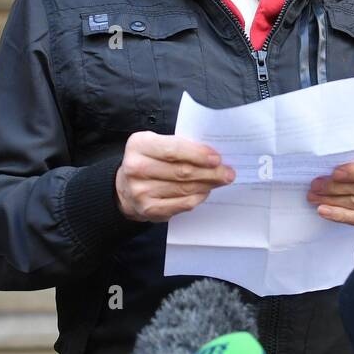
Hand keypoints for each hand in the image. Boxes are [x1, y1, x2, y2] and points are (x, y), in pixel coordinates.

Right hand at [115, 131, 234, 221]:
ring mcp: (141, 191)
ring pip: (184, 188)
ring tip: (222, 180)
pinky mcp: (149, 209)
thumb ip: (180, 145)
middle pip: (182, 171)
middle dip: (210, 172)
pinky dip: (198, 197)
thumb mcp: (157, 144)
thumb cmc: (150, 160)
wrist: (126, 187)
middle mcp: (136, 168)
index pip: (173, 150)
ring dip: (208, 184)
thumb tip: (213, 155)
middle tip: (227, 171)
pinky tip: (206, 191)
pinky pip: (182, 204)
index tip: (217, 158)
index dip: (198, 154)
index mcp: (139, 145)